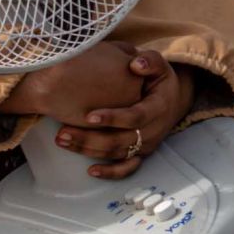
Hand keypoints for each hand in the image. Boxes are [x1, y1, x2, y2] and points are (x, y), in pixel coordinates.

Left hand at [10, 43, 183, 178]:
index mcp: (158, 108)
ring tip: (63, 141)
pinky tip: (91, 171)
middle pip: (120, 140)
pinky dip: (110, 172)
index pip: (136, 117)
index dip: (113, 118)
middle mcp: (153, 130)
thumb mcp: (159, 65)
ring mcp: (146, 144)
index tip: (88, 116)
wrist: (172, 99)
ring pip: (117, 154)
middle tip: (62, 132)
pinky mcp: (141, 153)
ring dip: (89, 150)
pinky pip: (128, 168)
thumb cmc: (158, 79)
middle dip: (89, 139)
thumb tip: (134, 64)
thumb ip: (149, 61)